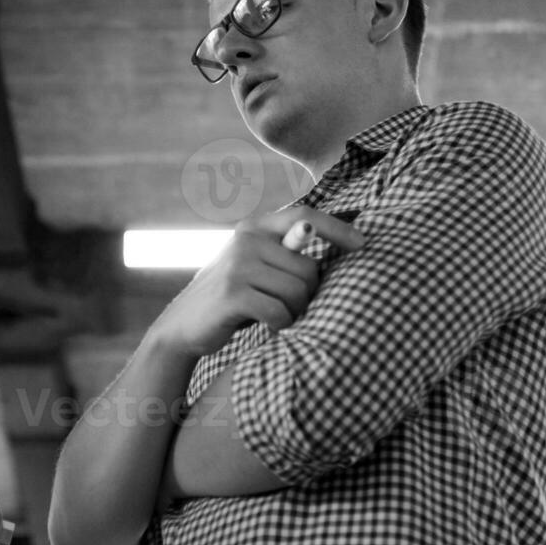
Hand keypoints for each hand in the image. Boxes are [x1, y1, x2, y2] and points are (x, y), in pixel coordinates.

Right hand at [147, 207, 365, 360]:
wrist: (182, 326)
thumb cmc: (233, 298)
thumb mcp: (256, 266)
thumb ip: (287, 252)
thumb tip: (339, 239)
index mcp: (254, 228)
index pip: (306, 216)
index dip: (338, 229)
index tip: (363, 244)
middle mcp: (245, 239)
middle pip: (308, 268)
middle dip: (309, 296)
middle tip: (292, 309)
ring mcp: (237, 265)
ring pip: (298, 292)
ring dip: (295, 313)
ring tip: (277, 317)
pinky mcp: (232, 294)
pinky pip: (280, 312)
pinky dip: (281, 326)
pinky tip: (270, 328)